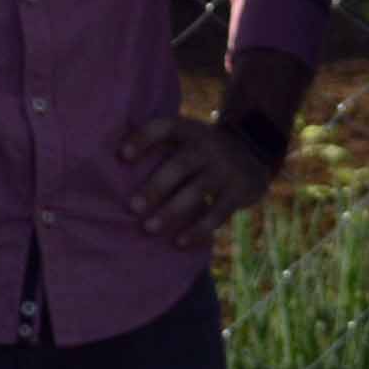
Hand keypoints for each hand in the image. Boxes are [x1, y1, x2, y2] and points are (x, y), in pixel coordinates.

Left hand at [113, 114, 276, 241]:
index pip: (165, 127)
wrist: (254, 150)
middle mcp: (208, 146)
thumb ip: (162, 146)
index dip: (143, 138)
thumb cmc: (203, 150)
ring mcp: (225, 168)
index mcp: (190, 130)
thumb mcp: (188, 137)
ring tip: (149, 228)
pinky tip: (179, 241)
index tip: (121, 156)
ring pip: (196, 190)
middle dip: (156, 186)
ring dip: (171, 210)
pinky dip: (198, 229)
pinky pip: (217, 212)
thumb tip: (114, 168)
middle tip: (133, 207)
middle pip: (180, 164)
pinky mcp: (239, 190)